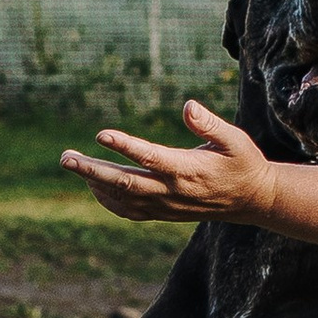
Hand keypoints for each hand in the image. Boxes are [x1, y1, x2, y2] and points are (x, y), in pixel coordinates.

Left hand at [59, 96, 279, 226]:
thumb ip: (210, 124)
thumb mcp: (235, 140)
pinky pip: (129, 210)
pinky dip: (107, 199)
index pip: (150, 157)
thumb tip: (188, 105)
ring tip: (71, 162)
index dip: (125, 146)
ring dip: (94, 181)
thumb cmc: (243, 163)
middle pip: (126, 182)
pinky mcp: (164, 212)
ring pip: (122, 197)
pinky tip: (92, 184)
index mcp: (188, 169)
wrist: (252, 200)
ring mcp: (166, 205)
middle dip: (92, 169)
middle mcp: (173, 190)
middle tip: (65, 156)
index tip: (101, 134)